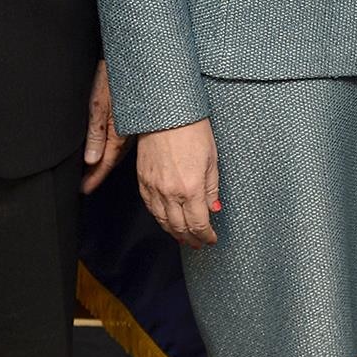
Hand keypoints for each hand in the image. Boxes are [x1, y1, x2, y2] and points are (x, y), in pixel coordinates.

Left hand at [79, 60, 129, 193]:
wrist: (137, 54)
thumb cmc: (116, 73)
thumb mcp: (100, 101)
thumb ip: (96, 131)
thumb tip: (91, 159)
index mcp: (117, 131)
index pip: (104, 162)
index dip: (93, 178)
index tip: (84, 190)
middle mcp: (127, 131)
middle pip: (112, 159)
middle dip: (99, 173)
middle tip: (87, 186)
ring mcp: (133, 124)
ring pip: (119, 150)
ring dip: (108, 161)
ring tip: (96, 172)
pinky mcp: (136, 115)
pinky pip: (126, 138)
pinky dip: (116, 148)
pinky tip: (113, 148)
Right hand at [137, 118, 218, 247]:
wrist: (165, 114)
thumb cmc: (192, 130)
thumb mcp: (212, 159)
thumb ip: (212, 188)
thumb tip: (214, 209)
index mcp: (191, 187)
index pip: (199, 223)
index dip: (206, 236)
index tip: (211, 239)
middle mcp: (170, 192)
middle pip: (179, 227)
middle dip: (191, 238)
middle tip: (199, 243)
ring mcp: (154, 187)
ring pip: (162, 220)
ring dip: (174, 232)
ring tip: (184, 237)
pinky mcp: (142, 180)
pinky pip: (150, 207)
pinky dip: (159, 218)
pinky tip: (166, 220)